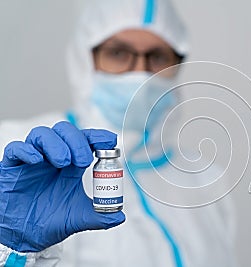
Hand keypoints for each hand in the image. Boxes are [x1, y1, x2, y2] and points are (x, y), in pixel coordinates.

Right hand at [0, 121, 124, 251]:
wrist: (23, 237)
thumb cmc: (50, 222)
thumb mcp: (79, 218)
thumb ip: (100, 216)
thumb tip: (120, 216)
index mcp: (71, 166)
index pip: (85, 141)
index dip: (97, 136)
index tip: (110, 140)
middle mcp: (52, 158)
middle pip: (65, 131)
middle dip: (77, 140)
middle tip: (83, 160)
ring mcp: (32, 161)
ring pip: (42, 134)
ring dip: (55, 143)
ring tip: (62, 162)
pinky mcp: (11, 168)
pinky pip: (15, 148)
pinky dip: (27, 150)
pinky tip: (36, 160)